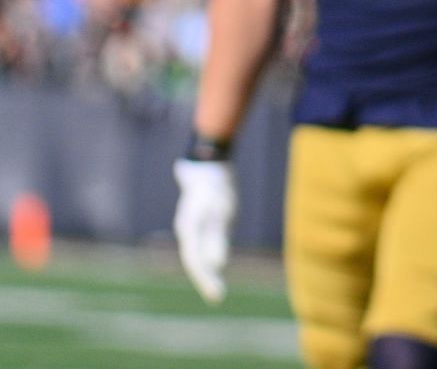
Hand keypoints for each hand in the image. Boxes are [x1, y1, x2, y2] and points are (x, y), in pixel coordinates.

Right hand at [173, 158, 235, 303]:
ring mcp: (191, 226)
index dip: (205, 280)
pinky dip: (208, 258)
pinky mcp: (199, 223)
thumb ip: (217, 237)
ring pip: (195, 254)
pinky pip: (201, 245)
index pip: (195, 261)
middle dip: (205, 279)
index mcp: (190, 229)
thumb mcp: (221, 211)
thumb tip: (217, 265)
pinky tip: (215, 266)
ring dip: (205, 271)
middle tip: (217, 297)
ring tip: (215, 290)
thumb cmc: (217, 188)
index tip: (217, 296)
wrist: (208, 166)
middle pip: (194, 260)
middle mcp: (187, 230)